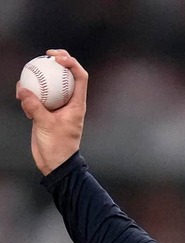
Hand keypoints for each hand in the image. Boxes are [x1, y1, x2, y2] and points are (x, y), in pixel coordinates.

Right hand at [16, 49, 88, 175]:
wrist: (55, 163)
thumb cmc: (58, 147)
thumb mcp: (46, 125)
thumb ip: (35, 107)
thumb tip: (23, 89)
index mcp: (77, 103)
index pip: (80, 77)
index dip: (72, 63)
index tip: (58, 58)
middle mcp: (69, 103)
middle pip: (66, 76)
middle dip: (58, 62)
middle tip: (45, 55)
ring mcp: (57, 107)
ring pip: (50, 85)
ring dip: (39, 79)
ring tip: (26, 78)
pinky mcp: (45, 113)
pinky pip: (37, 97)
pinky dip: (29, 95)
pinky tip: (20, 97)